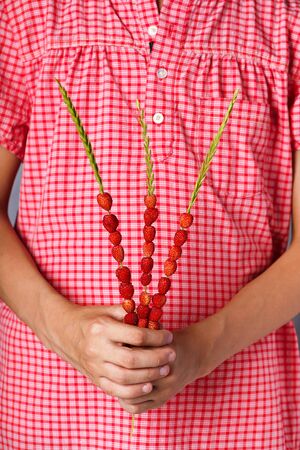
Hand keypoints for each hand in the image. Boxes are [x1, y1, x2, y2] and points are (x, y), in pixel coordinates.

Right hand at [39, 300, 174, 399]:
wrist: (64, 333)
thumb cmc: (91, 319)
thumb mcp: (108, 310)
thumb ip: (130, 312)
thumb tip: (154, 316)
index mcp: (102, 328)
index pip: (136, 335)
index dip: (157, 337)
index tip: (169, 336)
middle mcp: (97, 349)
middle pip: (132, 359)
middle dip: (156, 359)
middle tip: (171, 354)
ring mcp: (94, 366)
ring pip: (125, 378)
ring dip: (149, 376)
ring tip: (164, 369)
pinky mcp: (95, 379)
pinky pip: (116, 391)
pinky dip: (134, 391)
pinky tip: (148, 385)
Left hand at [118, 318, 221, 414]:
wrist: (193, 356)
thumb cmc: (170, 339)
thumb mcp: (157, 329)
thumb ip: (139, 327)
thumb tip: (115, 329)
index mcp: (168, 351)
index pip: (137, 355)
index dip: (122, 351)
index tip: (113, 345)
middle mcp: (168, 373)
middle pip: (134, 375)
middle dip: (118, 368)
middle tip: (107, 361)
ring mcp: (165, 390)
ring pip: (132, 394)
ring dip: (119, 386)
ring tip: (111, 375)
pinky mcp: (161, 401)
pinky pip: (136, 407)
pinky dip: (125, 399)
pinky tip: (120, 388)